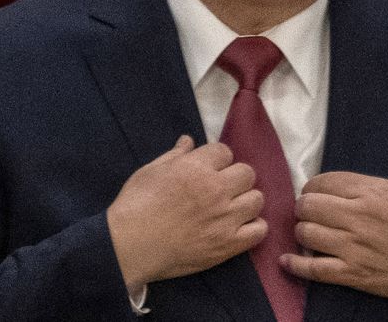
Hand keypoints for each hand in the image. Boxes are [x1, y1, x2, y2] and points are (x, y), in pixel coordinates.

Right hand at [107, 135, 266, 291]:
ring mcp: (224, 218)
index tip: (208, 170)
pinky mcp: (227, 245)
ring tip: (231, 208)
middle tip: (221, 189)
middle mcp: (215, 190)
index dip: (217, 160)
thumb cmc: (134, 206)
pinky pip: (259, 230)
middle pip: (247, 173)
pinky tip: (239, 227)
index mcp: (196, 168)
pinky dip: (253, 227)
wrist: (128, 247)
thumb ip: (175, 155)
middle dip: (235, 178)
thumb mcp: (150, 172)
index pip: (225, 151)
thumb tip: (189, 141)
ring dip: (246, 201)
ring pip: (257, 199)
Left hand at [280, 171, 387, 305]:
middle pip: (309, 205)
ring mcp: (354, 248)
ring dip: (302, 231)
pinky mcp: (354, 274)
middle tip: (310, 211)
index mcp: (371, 193)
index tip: (315, 192)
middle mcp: (358, 219)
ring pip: (306, 234)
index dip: (313, 186)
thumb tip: (342, 186)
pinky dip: (295, 265)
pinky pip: (314, 270)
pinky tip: (287, 260)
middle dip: (304, 206)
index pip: (323, 182)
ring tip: (309, 232)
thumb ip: (370, 184)